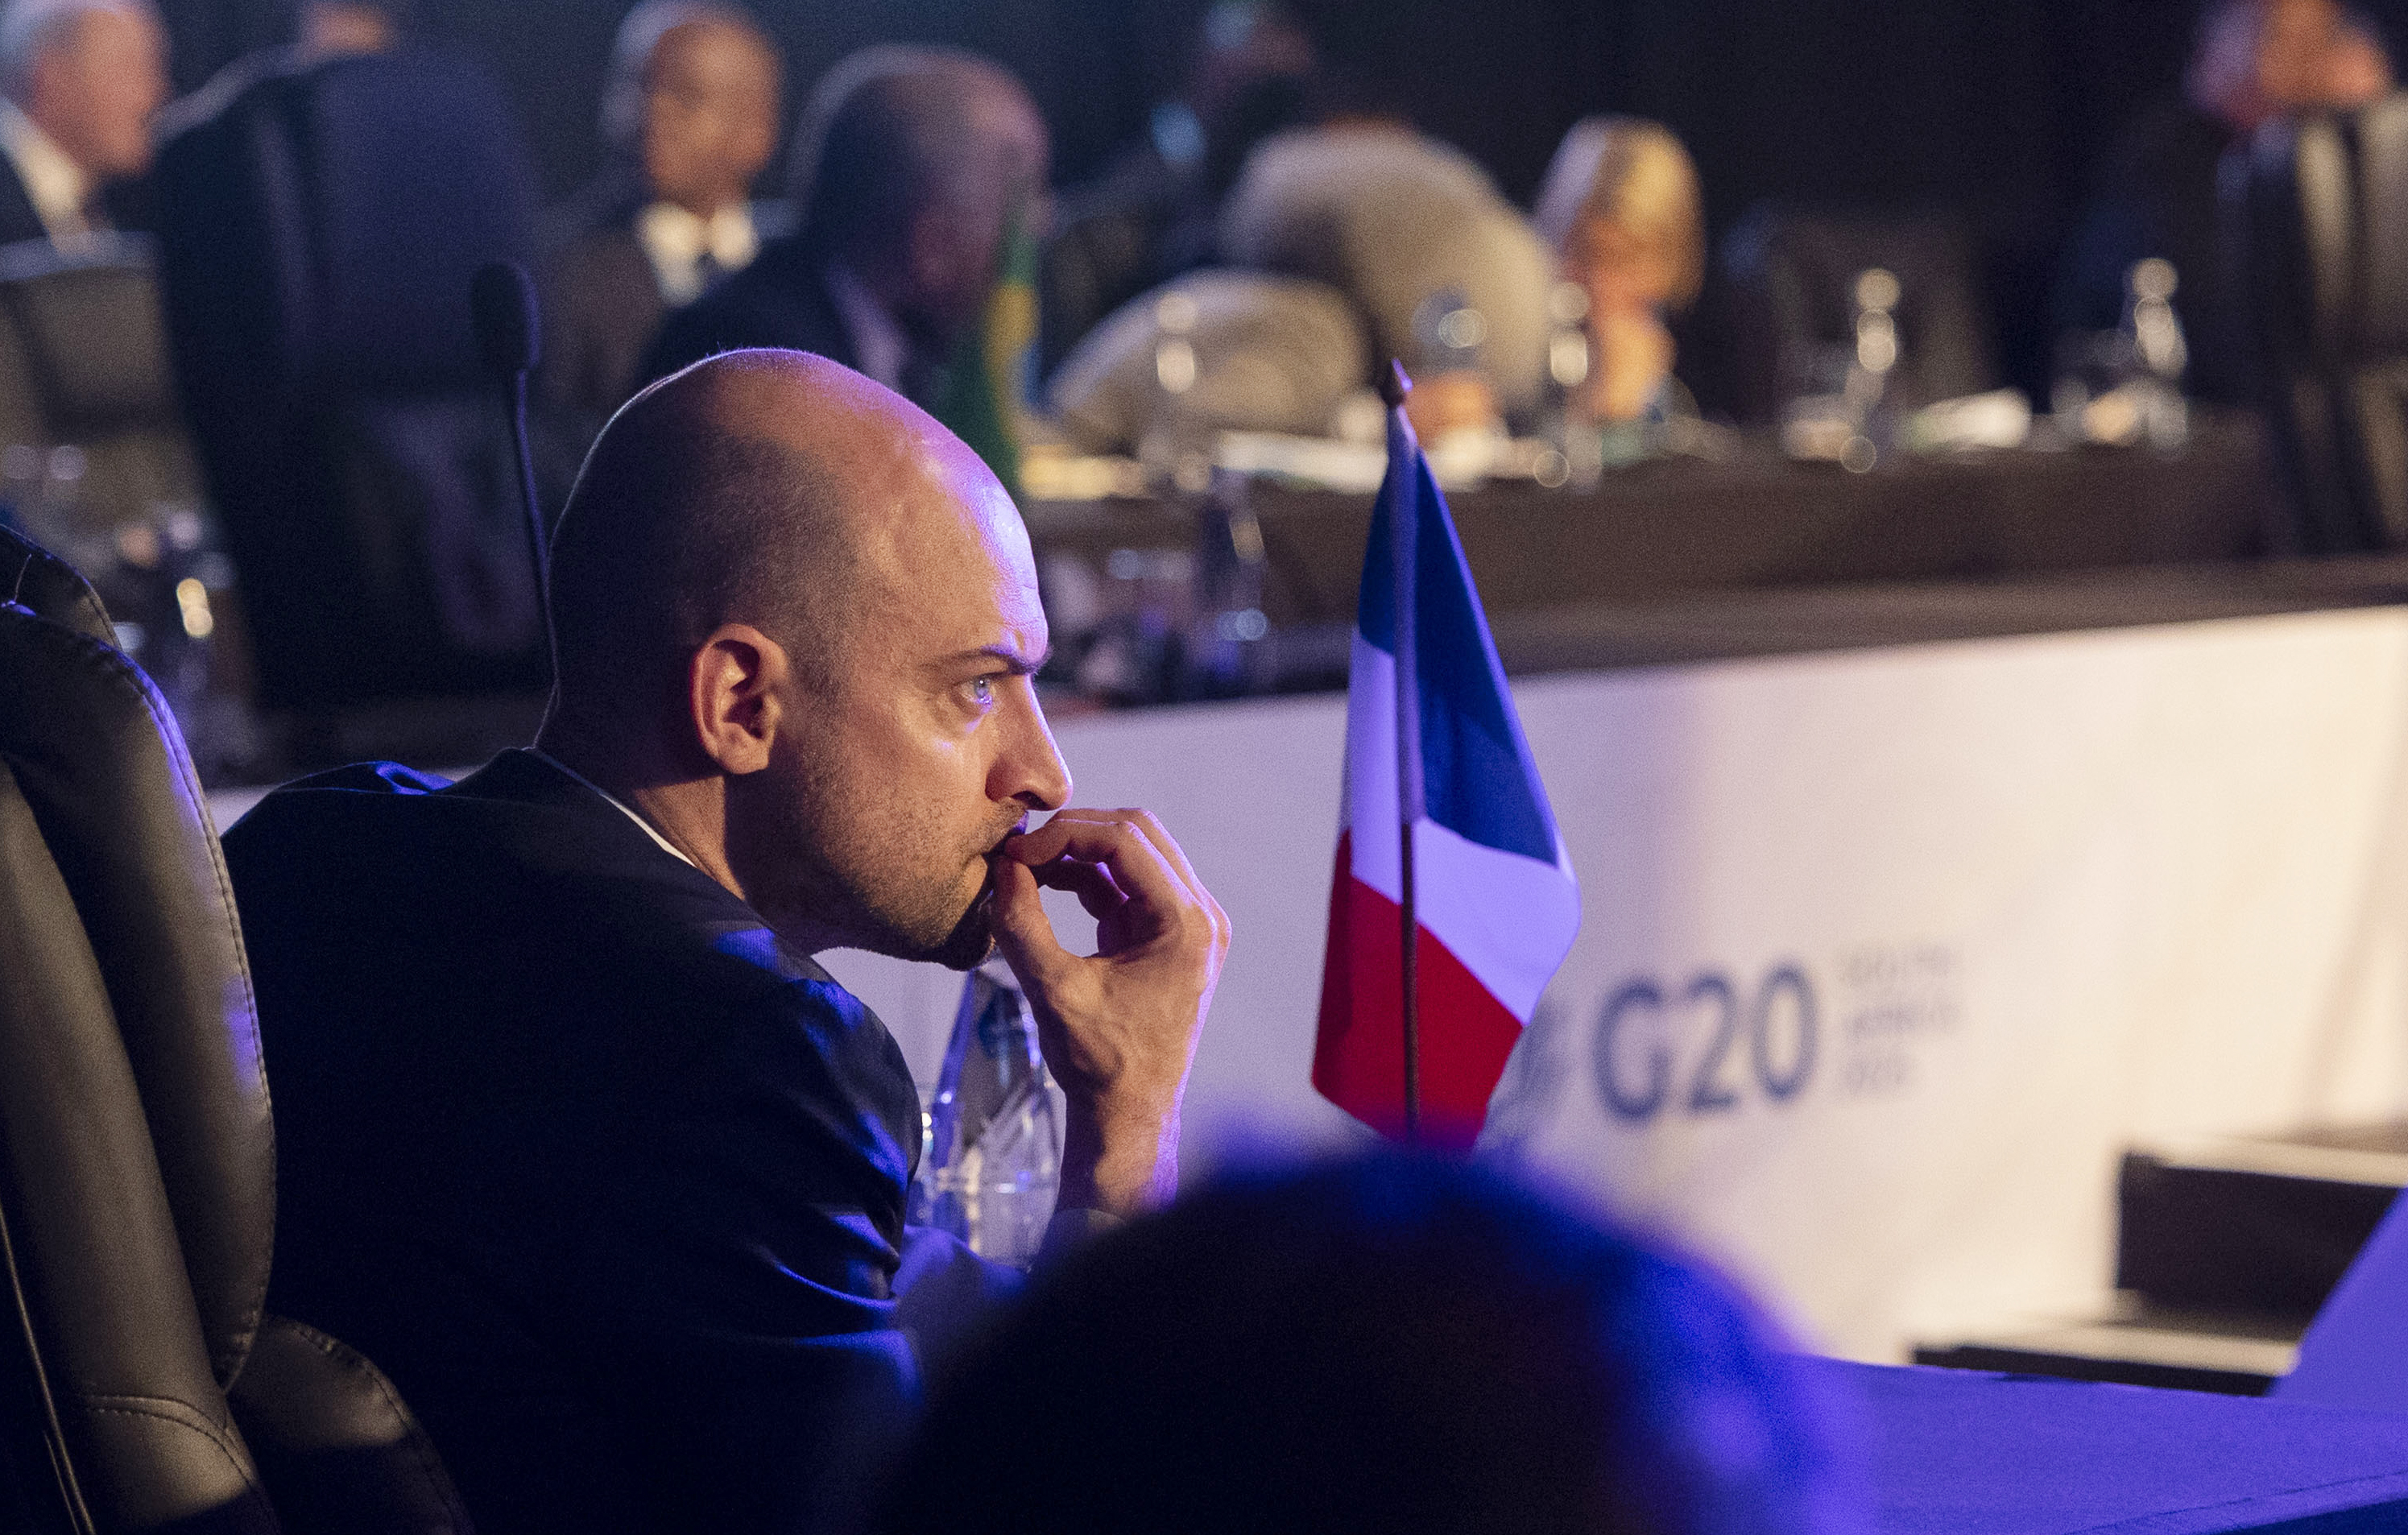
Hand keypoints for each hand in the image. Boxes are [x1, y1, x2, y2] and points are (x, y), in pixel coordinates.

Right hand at [987, 808, 1229, 1216]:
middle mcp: (1199, 916)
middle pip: (1137, 833)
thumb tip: (1002, 869)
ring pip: (1133, 853)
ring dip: (1079, 852)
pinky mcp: (1167, 935)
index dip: (1065, 833)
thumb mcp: (1053, 992)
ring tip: (1025, 866)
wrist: (1128, 1114)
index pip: (1126, 840)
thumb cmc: (1101, 1065)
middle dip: (1074, 832)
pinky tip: (1042, 882)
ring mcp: (1188, 924)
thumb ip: (1022, 926)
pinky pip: (1127, 884)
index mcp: (1187, 924)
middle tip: (1021, 850)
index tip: (1017, 851)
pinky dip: (1086, 877)